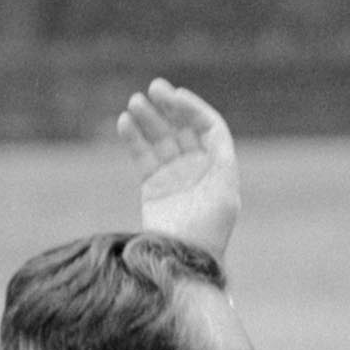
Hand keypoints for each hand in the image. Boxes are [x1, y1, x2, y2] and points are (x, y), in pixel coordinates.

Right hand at [117, 78, 240, 257]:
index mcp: (220, 168)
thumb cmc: (209, 231)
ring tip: (134, 103)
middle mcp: (199, 169)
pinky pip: (142, 155)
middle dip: (169, 107)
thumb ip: (221, 158)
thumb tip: (209, 125)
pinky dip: (133, 137)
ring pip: (161, 138)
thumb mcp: (225, 192)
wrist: (184, 261)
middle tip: (153, 88)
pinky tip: (124, 122)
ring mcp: (175, 176)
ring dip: (148, 118)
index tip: (176, 96)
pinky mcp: (153, 186)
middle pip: (184, 128)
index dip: (194, 109)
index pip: (209, 128)